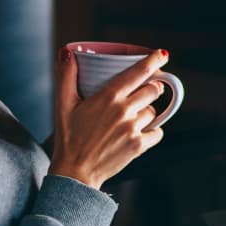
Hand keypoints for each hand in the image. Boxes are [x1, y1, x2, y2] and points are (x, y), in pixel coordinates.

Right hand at [48, 48, 168, 188]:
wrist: (75, 172)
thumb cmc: (68, 137)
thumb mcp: (63, 104)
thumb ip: (66, 76)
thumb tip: (67, 53)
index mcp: (108, 97)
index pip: (139, 72)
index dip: (154, 61)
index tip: (163, 55)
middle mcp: (124, 111)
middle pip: (153, 90)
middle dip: (151, 88)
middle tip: (143, 91)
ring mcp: (132, 129)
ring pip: (153, 111)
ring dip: (146, 111)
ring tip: (131, 117)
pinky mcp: (138, 146)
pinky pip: (157, 132)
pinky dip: (152, 131)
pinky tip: (139, 132)